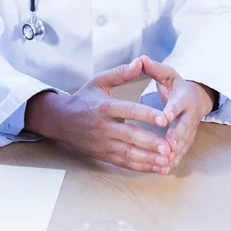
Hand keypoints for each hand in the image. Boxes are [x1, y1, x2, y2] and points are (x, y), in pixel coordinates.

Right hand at [25, 57, 171, 173]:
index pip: (129, 110)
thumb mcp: (99, 81)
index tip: (164, 119)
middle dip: (150, 143)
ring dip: (148, 159)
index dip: (147, 115)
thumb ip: (120, 73)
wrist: (61, 120)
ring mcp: (102, 143)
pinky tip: (155, 167)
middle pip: (130, 136)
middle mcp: (103, 127)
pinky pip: (123, 162)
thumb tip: (139, 63)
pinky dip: (140, 167)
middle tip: (169, 147)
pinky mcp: (103, 154)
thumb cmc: (83, 98)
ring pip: (128, 153)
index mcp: (105, 107)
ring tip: (167, 161)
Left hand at [141, 56, 216, 170]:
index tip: (163, 118)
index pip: (177, 104)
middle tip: (166, 148)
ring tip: (163, 163)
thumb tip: (139, 59)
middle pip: (184, 127)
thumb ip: (152, 67)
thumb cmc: (175, 84)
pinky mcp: (186, 140)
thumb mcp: (166, 73)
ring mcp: (189, 129)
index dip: (171, 111)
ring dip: (174, 154)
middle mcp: (189, 115)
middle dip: (176, 138)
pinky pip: (180, 152)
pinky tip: (163, 170)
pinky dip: (173, 161)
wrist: (195, 97)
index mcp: (183, 97)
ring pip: (183, 143)